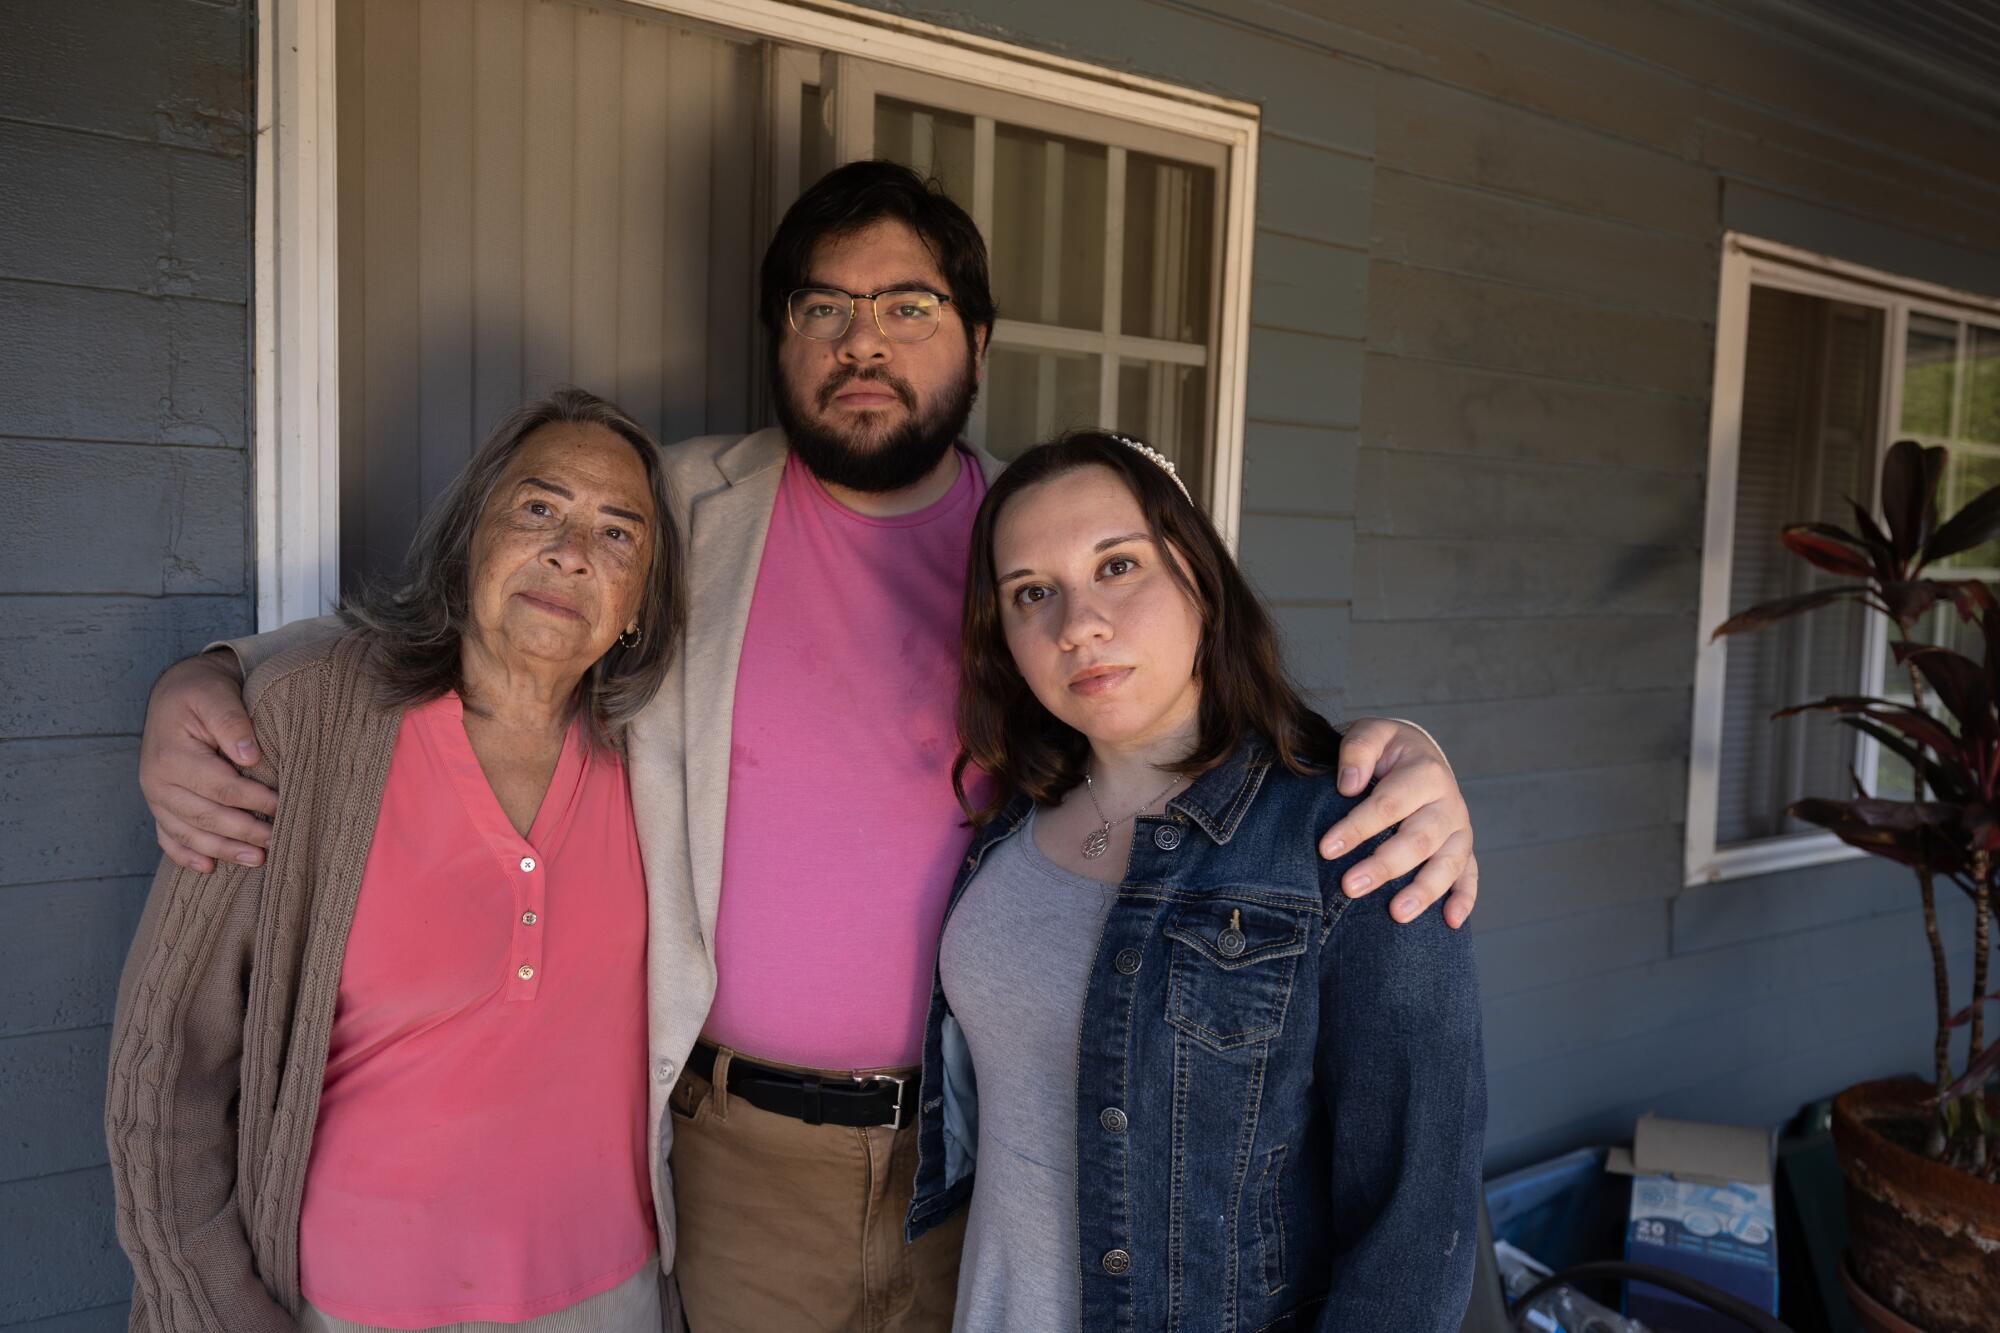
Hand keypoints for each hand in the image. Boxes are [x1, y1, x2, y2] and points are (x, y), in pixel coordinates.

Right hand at [138, 652, 277, 871]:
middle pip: (205, 816)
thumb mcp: (216, 695)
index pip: (219, 787)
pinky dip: (186, 855)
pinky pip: (168, 837)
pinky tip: (209, 867)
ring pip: (188, 833)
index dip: (252, 799)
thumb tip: (250, 756)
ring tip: (257, 860)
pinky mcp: (159, 805)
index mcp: (172, 756)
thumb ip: (232, 722)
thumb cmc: (200, 693)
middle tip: (277, 841)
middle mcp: (157, 781)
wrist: (175, 692)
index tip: (282, 805)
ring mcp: (155, 797)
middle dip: (242, 832)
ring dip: (222, 850)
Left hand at [1317, 718, 1476, 928]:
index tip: (1326, 848)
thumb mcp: (1370, 734)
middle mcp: (1448, 803)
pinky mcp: (1464, 848)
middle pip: (1418, 839)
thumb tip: (1348, 785)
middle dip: (1384, 866)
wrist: (1418, 754)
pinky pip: (1469, 876)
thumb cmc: (1387, 750)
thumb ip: (1357, 750)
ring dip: (1423, 891)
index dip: (1357, 827)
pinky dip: (1464, 899)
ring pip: (1447, 863)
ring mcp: (1460, 829)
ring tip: (1395, 915)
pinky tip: (1451, 922)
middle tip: (1350, 887)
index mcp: (1425, 773)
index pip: (1388, 804)